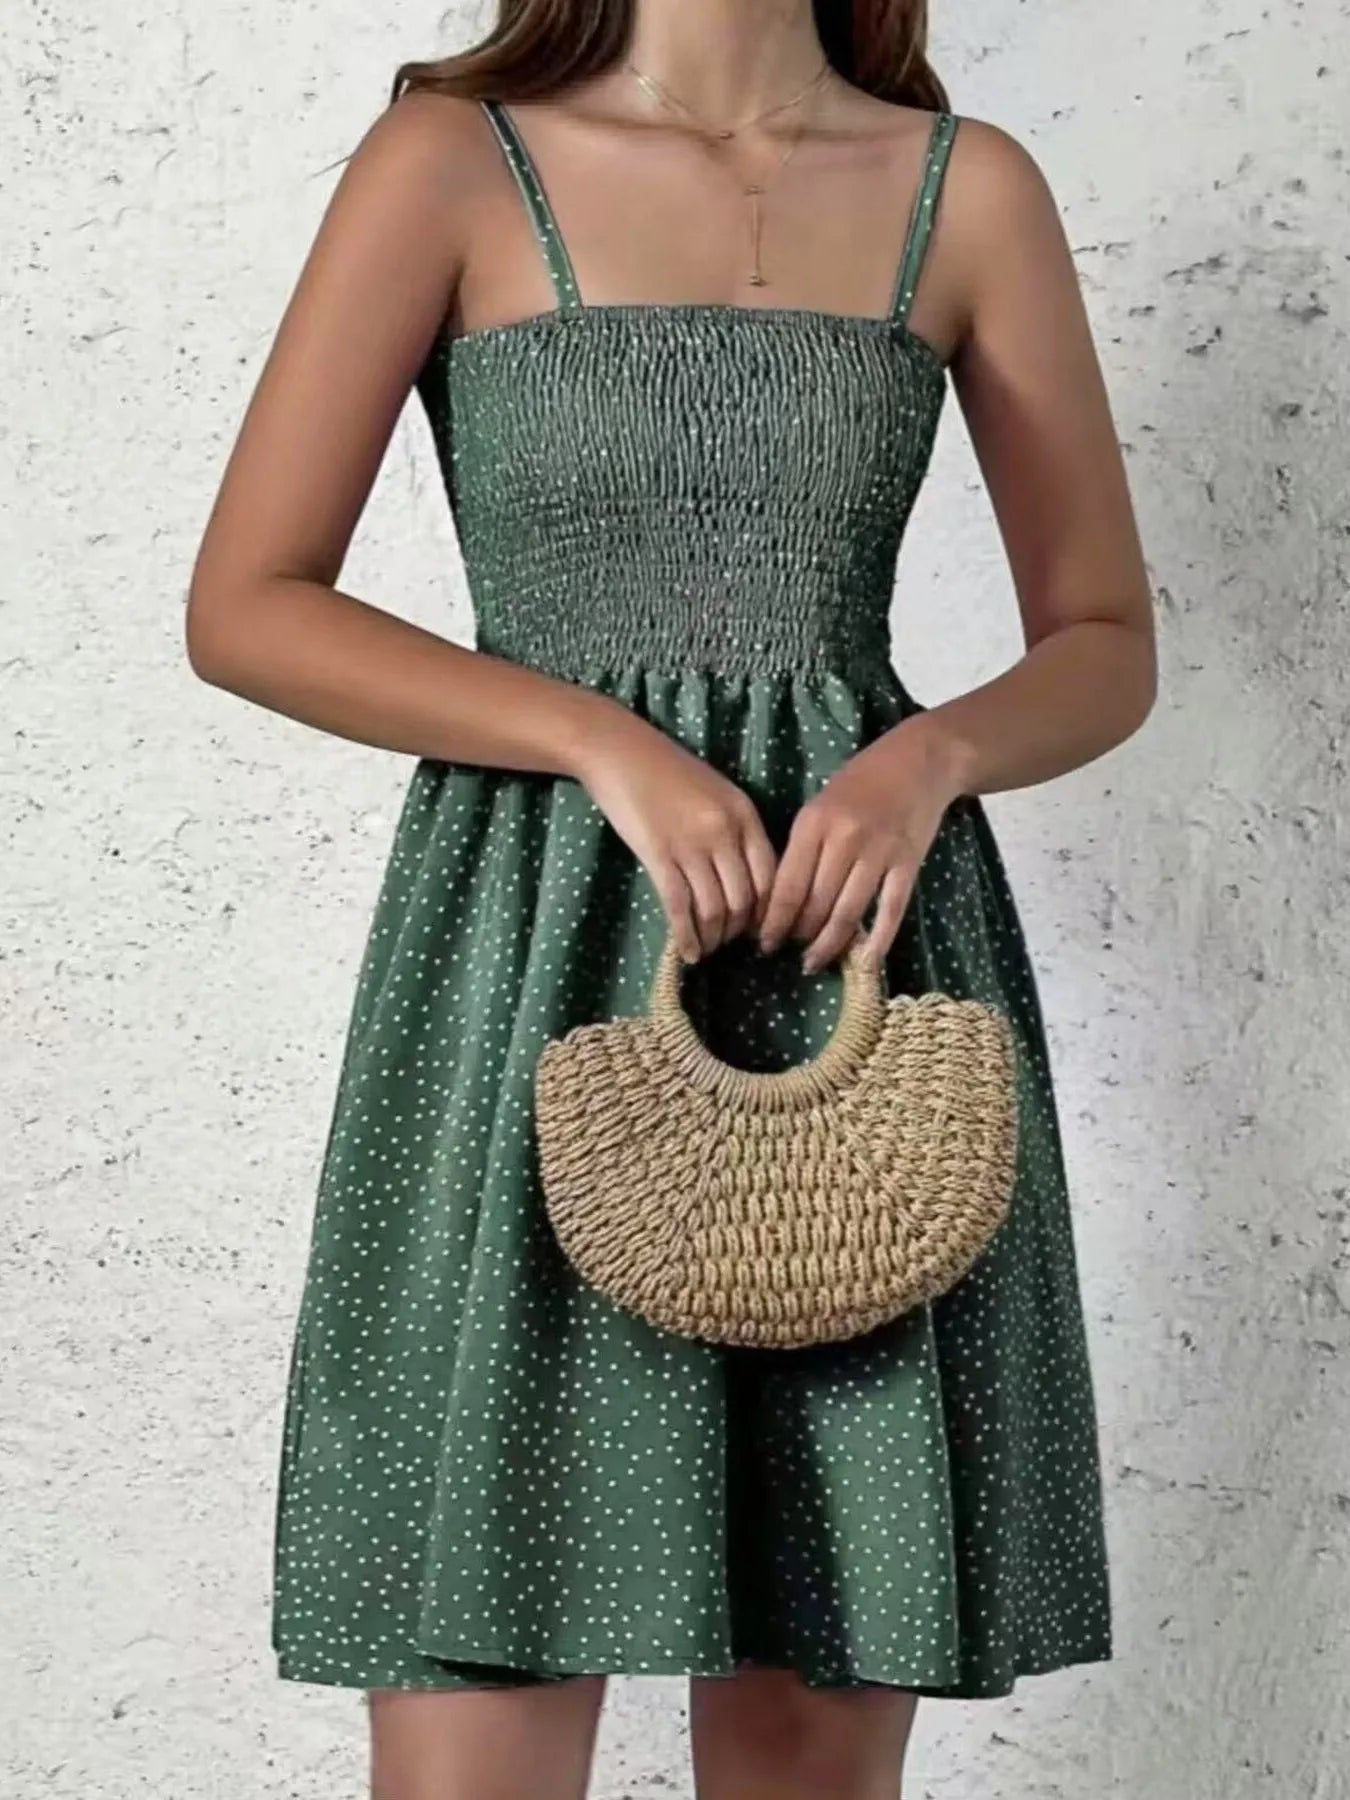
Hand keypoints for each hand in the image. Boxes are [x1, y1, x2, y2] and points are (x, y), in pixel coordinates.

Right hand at [573, 706, 777, 962]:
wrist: (620, 752)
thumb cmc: (668, 771)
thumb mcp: (718, 793)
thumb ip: (737, 830)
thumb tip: (748, 882)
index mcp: (745, 815)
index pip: (770, 878)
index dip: (766, 912)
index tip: (757, 928)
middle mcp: (725, 832)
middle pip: (745, 900)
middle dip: (739, 931)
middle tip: (730, 944)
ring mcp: (692, 845)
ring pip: (714, 909)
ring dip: (713, 938)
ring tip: (707, 949)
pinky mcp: (659, 855)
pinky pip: (680, 908)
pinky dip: (687, 937)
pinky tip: (687, 953)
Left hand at [757, 719, 966, 971]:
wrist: (918, 760)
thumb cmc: (860, 783)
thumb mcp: (819, 805)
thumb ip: (802, 847)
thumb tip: (782, 900)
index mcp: (813, 823)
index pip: (788, 886)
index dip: (774, 921)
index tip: (764, 943)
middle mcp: (844, 839)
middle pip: (816, 904)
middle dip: (799, 936)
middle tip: (790, 954)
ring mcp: (879, 853)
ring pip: (848, 913)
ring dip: (829, 944)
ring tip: (815, 961)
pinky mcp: (908, 864)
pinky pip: (890, 911)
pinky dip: (878, 940)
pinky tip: (863, 961)